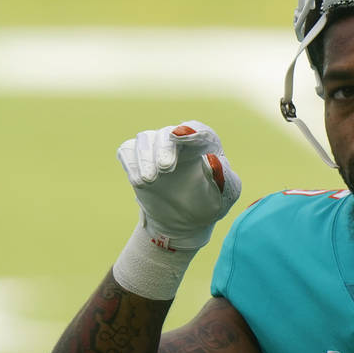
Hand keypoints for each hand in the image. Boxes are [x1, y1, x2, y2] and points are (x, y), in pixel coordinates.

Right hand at [116, 121, 241, 250]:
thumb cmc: (210, 202)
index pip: (198, 130)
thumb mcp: (226, 194)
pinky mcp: (137, 159)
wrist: (185, 222)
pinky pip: (127, 151)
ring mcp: (156, 147)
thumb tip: (211, 160)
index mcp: (205, 142)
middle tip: (166, 168)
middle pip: (167, 133)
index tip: (179, 135)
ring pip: (145, 139)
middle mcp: (179, 140)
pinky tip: (139, 181)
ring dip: (145, 157)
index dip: (189, 132)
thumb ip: (223, 177)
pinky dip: (131, 164)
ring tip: (150, 180)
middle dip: (164, 149)